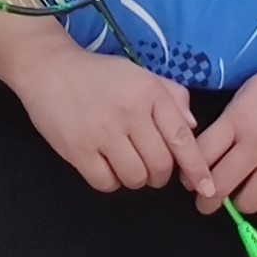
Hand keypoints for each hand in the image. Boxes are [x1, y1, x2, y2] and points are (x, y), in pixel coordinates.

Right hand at [6, 38, 203, 194]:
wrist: (49, 69)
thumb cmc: (99, 74)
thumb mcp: (140, 74)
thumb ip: (171, 97)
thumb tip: (192, 128)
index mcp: (148, 92)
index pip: (181, 138)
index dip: (196, 167)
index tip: (207, 187)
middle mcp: (128, 112)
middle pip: (160, 165)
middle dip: (160, 174)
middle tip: (151, 166)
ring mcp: (101, 132)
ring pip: (135, 178)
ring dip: (136, 178)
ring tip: (126, 163)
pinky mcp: (77, 149)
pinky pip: (106, 182)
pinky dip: (111, 181)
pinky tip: (105, 165)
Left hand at [189, 54, 256, 222]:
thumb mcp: (252, 90)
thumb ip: (230, 119)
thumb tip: (210, 150)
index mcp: (240, 119)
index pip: (201, 156)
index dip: (189, 172)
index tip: (190, 179)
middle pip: (219, 185)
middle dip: (206, 199)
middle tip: (207, 201)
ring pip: (247, 203)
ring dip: (240, 202)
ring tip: (244, 194)